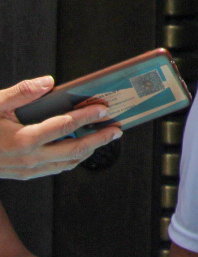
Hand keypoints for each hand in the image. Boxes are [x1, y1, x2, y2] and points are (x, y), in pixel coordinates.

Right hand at [0, 76, 121, 180]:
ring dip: (90, 150)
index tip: (104, 108)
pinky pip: (56, 168)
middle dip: (99, 138)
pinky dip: (73, 159)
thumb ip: (22, 92)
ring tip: (106, 137)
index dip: (87, 116)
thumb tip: (48, 81)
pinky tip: (82, 149)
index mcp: (23, 139)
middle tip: (117, 128)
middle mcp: (29, 158)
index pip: (64, 125)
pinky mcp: (26, 175)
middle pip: (75, 149)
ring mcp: (28, 170)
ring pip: (68, 162)